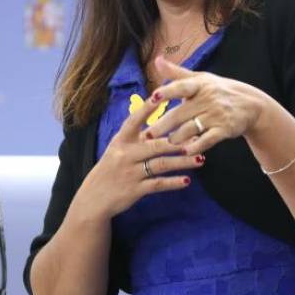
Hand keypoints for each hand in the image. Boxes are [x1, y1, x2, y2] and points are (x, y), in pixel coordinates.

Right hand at [75, 89, 200, 219]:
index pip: (134, 120)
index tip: (161, 95)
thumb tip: (156, 112)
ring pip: (161, 164)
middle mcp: (126, 154)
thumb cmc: (111, 168)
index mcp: (121, 140)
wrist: (94, 198)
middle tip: (198, 137)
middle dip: (178, 142)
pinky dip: (173, 183)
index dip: (147, 108)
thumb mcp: (118, 148)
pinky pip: (158, 184)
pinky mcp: (135, 190)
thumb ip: (136, 134)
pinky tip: (187, 181)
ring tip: (201, 159)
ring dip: (182, 162)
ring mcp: (131, 173)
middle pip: (156, 145)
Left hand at [145, 56, 268, 155]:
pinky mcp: (224, 129)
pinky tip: (185, 151)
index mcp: (200, 85)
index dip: (167, 92)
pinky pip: (207, 140)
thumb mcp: (201, 79)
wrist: (251, 105)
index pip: (181, 87)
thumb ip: (177, 73)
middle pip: (181, 113)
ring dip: (177, 138)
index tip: (153, 98)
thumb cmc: (219, 90)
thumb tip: (157, 60)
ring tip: (166, 143)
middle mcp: (208, 99)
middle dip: (163, 125)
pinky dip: (196, 146)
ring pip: (191, 128)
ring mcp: (216, 115)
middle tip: (147, 135)